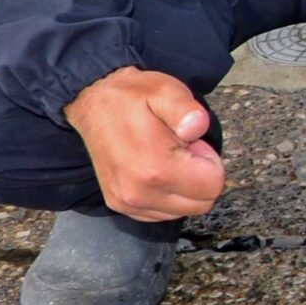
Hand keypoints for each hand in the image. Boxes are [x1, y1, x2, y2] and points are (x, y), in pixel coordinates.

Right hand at [65, 67, 224, 221]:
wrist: (92, 103)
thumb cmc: (132, 98)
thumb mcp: (165, 91)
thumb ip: (186, 110)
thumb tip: (197, 127)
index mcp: (156, 169)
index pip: (213, 186)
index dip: (210, 162)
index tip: (191, 144)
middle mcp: (140, 194)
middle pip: (201, 204)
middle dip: (200, 177)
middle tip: (181, 150)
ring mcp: (128, 203)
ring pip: (183, 210)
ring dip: (184, 187)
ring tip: (166, 157)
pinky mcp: (120, 205)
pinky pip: (162, 213)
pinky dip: (168, 195)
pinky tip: (155, 170)